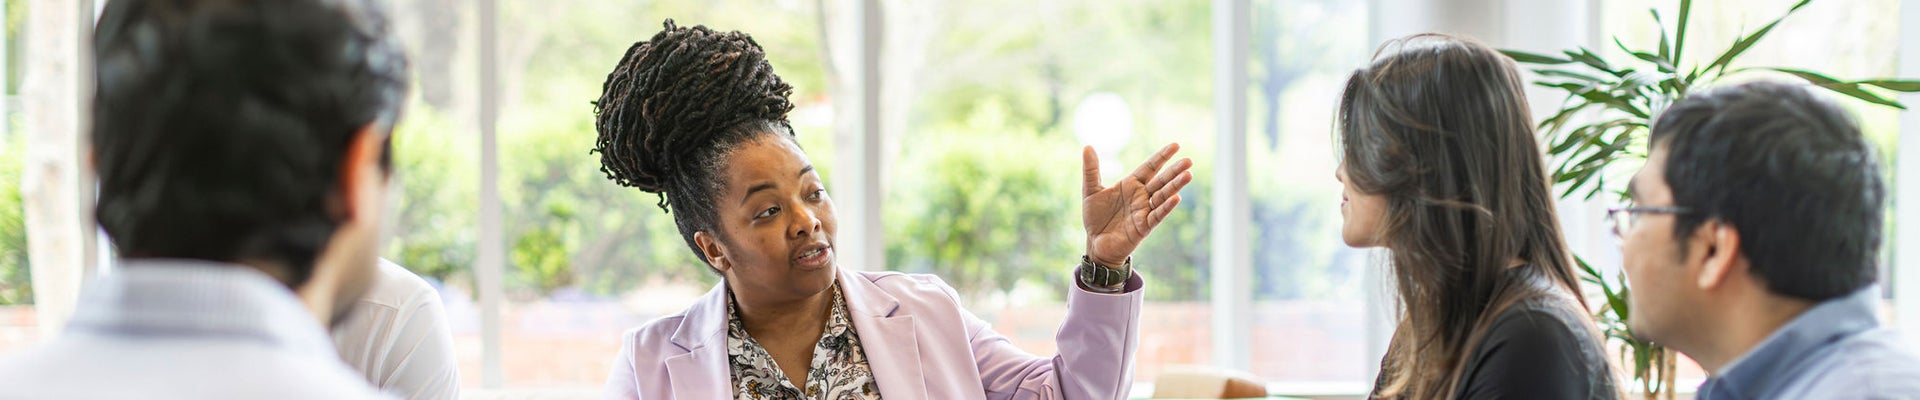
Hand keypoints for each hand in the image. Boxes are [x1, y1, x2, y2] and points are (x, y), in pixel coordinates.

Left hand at [1082, 143, 1192, 266]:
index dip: (1162, 156)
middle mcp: (1141, 196)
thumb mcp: (1090, 190)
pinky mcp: (1143, 227)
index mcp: (1131, 185)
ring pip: (1163, 196)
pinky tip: (1176, 198)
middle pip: (1161, 180)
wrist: (1095, 242)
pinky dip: (1166, 207)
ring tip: (1188, 174)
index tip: (1176, 145)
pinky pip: (1157, 215)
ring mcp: (1144, 211)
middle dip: (1175, 170)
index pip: (1150, 167)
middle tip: (1189, 160)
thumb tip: (1087, 146)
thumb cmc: (1095, 217)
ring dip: (1175, 186)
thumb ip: (1091, 169)